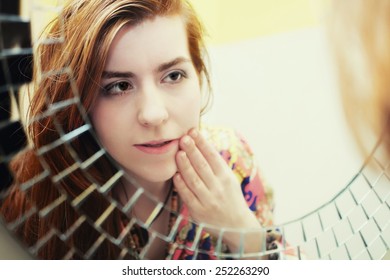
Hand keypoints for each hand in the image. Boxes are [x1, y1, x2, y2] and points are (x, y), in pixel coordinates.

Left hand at [173, 128, 264, 255]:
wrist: (237, 226)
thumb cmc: (230, 198)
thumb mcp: (229, 180)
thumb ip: (216, 165)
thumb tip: (200, 144)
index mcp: (226, 177)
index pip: (213, 156)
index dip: (202, 143)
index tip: (193, 131)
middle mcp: (218, 188)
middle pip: (202, 166)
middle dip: (192, 150)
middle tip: (183, 138)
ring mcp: (208, 200)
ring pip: (194, 180)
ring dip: (185, 165)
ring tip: (178, 153)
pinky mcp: (199, 212)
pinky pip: (188, 196)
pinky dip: (181, 185)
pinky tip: (175, 175)